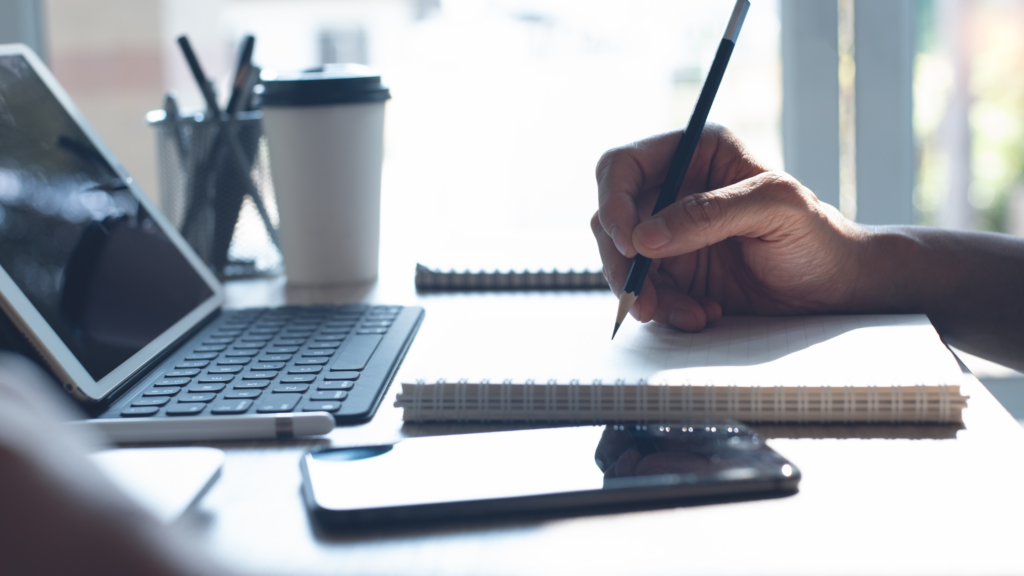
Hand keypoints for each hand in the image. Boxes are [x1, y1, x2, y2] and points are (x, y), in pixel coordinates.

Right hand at [592, 124, 864, 330]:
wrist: (834, 290)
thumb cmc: (818, 237)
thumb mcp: (775, 210)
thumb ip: (710, 214)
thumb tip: (645, 236)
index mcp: (695, 152)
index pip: (623, 165)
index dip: (613, 202)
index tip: (631, 243)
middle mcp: (674, 189)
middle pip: (611, 217)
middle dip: (621, 261)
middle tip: (641, 298)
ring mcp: (670, 233)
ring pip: (622, 260)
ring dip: (645, 293)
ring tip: (688, 314)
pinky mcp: (673, 272)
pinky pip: (645, 290)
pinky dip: (665, 309)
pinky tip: (702, 314)